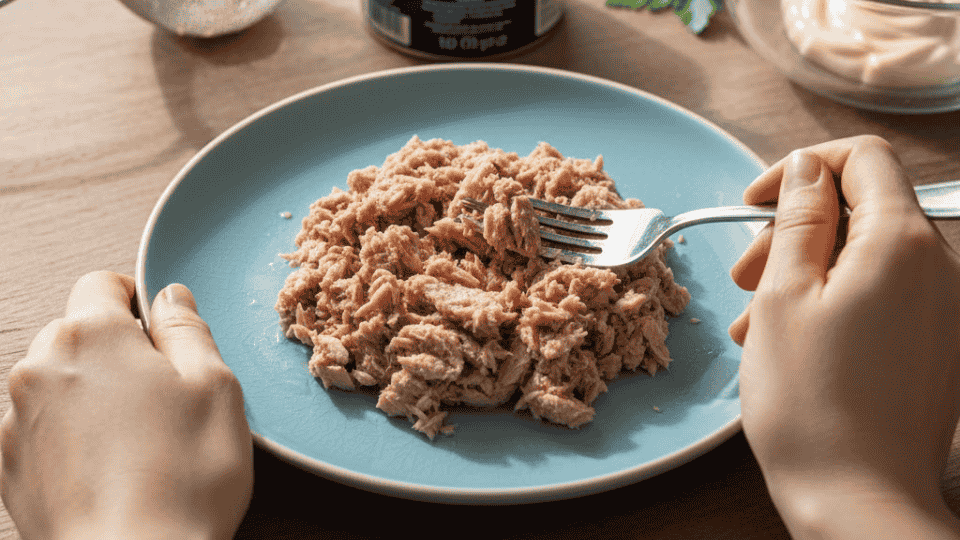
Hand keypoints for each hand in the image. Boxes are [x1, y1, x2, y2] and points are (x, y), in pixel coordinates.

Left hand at [1, 271, 252, 539]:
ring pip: (58, 382)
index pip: (103, 283)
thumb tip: (171, 298)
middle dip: (116, 352)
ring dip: (91, 395)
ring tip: (137, 441)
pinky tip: (109, 468)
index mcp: (93, 335)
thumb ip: (187, 329)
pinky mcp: (8, 465)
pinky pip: (42, 428)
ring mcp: (16, 419)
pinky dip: (71, 435)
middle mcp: (40, 367)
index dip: (137, 301)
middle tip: (163, 396)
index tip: (162, 333)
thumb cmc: (184, 478)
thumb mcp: (215, 387)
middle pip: (77, 332)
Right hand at [729, 136, 959, 537]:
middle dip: (795, 230)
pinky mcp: (939, 345)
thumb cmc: (811, 401)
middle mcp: (941, 267)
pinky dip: (836, 303)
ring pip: (868, 258)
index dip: (801, 169)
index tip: (754, 202)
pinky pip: (885, 297)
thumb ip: (797, 219)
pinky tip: (792, 343)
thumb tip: (806, 169)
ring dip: (807, 272)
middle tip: (744, 276)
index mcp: (902, 242)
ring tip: (755, 322)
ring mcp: (946, 309)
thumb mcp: (784, 294)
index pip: (862, 159)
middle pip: (864, 209)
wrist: (860, 499)